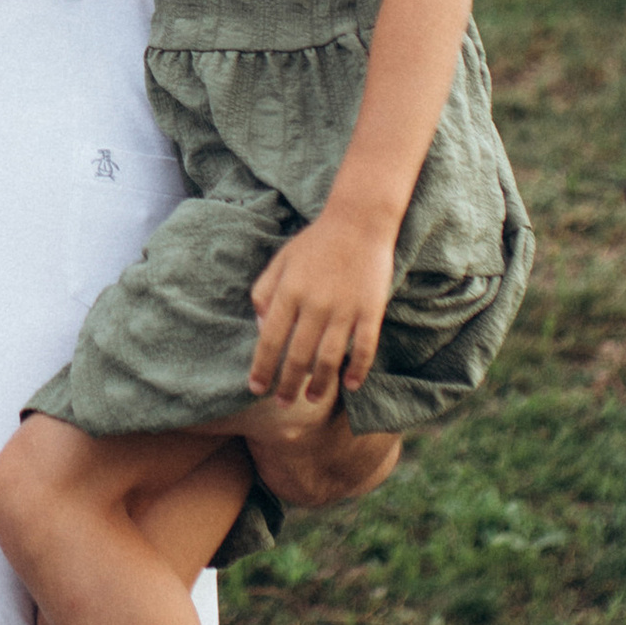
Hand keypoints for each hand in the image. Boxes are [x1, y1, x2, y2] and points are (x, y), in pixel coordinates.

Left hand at [247, 204, 393, 407]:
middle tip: (283, 403)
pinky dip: (357, 369)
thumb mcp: (280, 261)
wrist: (358, 221)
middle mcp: (315, 304)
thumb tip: (259, 328)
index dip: (262, 367)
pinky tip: (351, 384)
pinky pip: (364, 348)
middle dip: (288, 384)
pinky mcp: (370, 310)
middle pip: (298, 356)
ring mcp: (344, 309)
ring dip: (320, 384)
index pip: (269, 339)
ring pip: (329, 358)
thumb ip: (264, 293)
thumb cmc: (315, 242)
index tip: (255, 388)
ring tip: (313, 398)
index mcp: (289, 292)